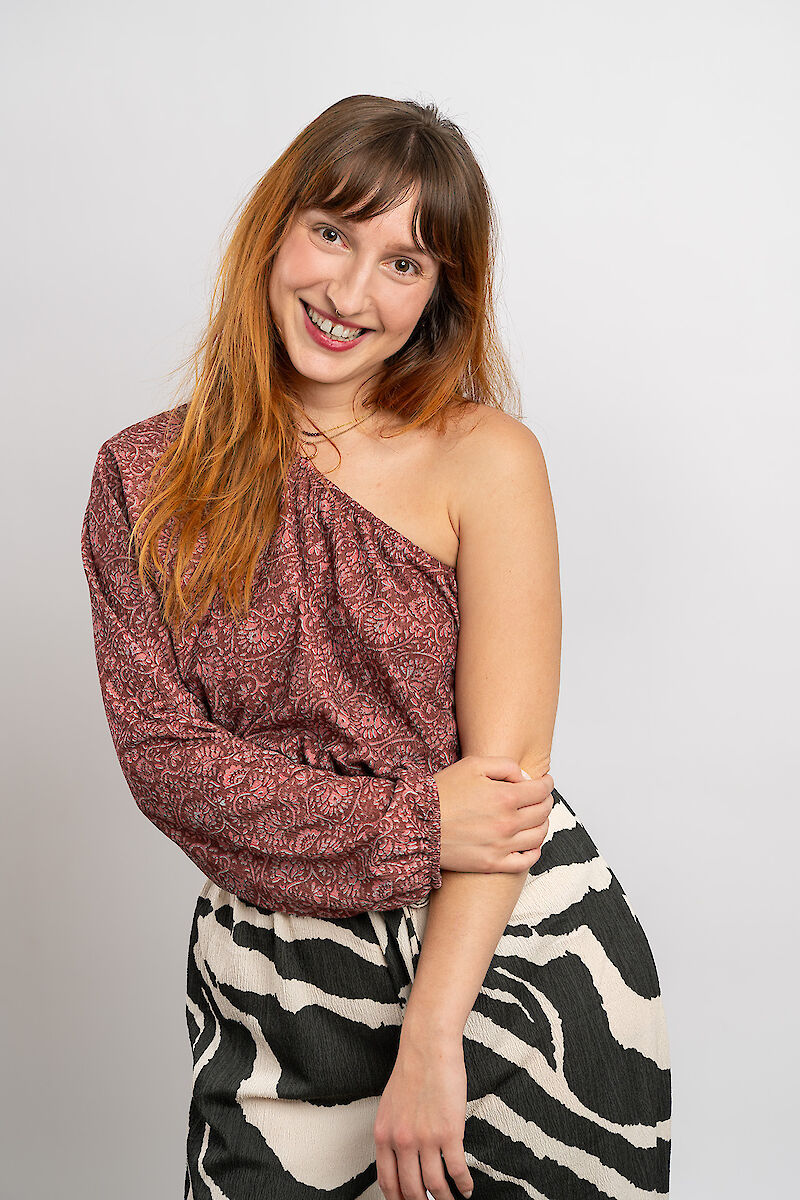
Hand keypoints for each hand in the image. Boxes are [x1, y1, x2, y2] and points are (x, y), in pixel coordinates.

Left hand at [373, 1037, 473, 1199]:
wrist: (427, 1046)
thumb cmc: (412, 1070)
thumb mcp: (389, 1106)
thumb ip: (392, 1134)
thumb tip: (400, 1161)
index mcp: (383, 1135)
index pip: (388, 1182)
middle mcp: (401, 1141)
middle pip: (411, 1190)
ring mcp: (425, 1138)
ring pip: (435, 1186)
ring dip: (445, 1199)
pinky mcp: (449, 1132)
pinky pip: (457, 1170)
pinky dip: (463, 1184)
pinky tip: (466, 1188)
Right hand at [434, 756, 553, 874]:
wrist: (417, 824)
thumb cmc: (442, 792)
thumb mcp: (473, 765)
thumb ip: (505, 766)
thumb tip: (525, 778)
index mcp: (506, 797)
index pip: (541, 791)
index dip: (547, 783)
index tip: (546, 781)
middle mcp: (508, 823)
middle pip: (542, 813)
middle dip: (547, 801)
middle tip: (543, 797)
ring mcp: (502, 846)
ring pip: (538, 836)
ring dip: (543, 824)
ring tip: (537, 817)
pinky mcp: (492, 864)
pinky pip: (525, 862)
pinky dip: (534, 852)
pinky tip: (531, 844)